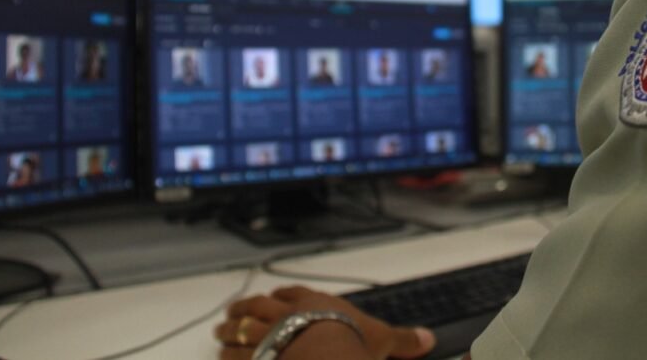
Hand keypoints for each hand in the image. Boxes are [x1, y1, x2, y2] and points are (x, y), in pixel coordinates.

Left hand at [214, 285, 435, 359]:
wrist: (327, 358)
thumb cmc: (352, 344)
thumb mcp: (382, 339)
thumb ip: (404, 340)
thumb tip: (427, 338)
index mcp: (314, 303)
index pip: (293, 294)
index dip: (282, 296)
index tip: (273, 298)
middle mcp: (286, 315)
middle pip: (258, 306)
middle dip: (244, 309)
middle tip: (231, 313)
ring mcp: (268, 336)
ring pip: (241, 329)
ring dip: (229, 332)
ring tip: (219, 334)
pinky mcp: (257, 358)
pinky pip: (236, 355)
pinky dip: (227, 356)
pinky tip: (221, 358)